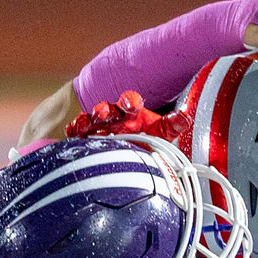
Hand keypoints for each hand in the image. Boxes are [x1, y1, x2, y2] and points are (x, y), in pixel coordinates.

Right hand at [66, 91, 187, 143]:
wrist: (127, 156)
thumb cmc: (145, 140)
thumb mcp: (160, 133)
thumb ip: (172, 125)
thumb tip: (186, 116)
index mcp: (132, 114)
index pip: (130, 102)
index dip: (129, 102)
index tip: (130, 105)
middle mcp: (114, 118)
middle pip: (107, 109)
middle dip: (104, 110)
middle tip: (102, 114)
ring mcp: (98, 127)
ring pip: (90, 120)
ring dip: (86, 121)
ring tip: (84, 126)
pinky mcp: (85, 138)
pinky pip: (77, 132)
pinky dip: (74, 132)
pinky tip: (71, 133)